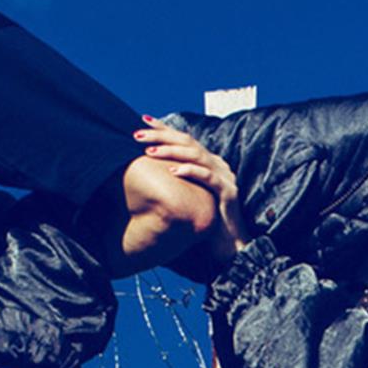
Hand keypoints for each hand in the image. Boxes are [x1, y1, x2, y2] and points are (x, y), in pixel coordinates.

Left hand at [134, 119, 246, 266]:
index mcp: (209, 163)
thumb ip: (177, 181)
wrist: (230, 247)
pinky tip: (173, 171)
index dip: (164, 128)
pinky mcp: (229, 193)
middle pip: (188, 142)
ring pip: (197, 156)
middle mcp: (218, 165)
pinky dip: (190, 171)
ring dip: (171, 152)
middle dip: (162, 136)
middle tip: (137, 134)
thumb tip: (149, 171)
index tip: (142, 120)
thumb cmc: (206, 223)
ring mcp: (225, 178)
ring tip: (150, 151)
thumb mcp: (188, 196)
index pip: (185, 139)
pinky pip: (208, 178)